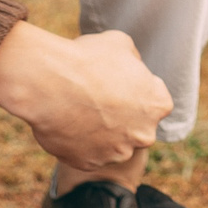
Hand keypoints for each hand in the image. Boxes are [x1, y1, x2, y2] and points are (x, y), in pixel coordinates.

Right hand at [0, 23, 171, 169]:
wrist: (50, 82)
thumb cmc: (86, 59)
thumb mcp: (120, 43)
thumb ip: (134, 60)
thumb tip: (132, 68)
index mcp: (157, 104)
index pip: (152, 101)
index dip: (132, 91)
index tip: (113, 84)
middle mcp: (144, 134)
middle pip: (135, 127)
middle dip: (120, 117)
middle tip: (95, 99)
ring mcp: (117, 153)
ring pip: (111, 144)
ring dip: (99, 132)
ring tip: (76, 111)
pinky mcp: (91, 164)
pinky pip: (86, 154)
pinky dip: (78, 142)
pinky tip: (65, 123)